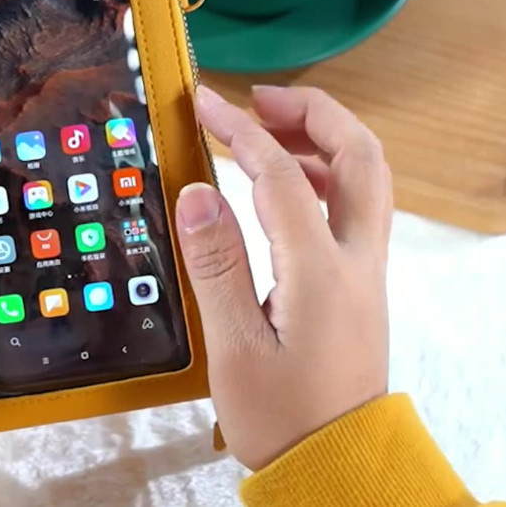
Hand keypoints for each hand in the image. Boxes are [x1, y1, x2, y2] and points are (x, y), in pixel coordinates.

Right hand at [176, 85, 390, 470]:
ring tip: (267, 130)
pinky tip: (286, 183)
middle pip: (360, 155)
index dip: (242, 130)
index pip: (283, 176)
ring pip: (365, 176)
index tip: (204, 102)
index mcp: (320, 274)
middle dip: (313, 111)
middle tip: (259, 99)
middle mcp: (356, 260)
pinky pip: (355, 204)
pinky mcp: (359, 280)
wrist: (336, 465)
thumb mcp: (234, 349)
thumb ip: (217, 266)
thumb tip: (198, 193)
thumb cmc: (283, 417)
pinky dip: (324, 173)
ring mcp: (366, 268)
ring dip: (322, 137)